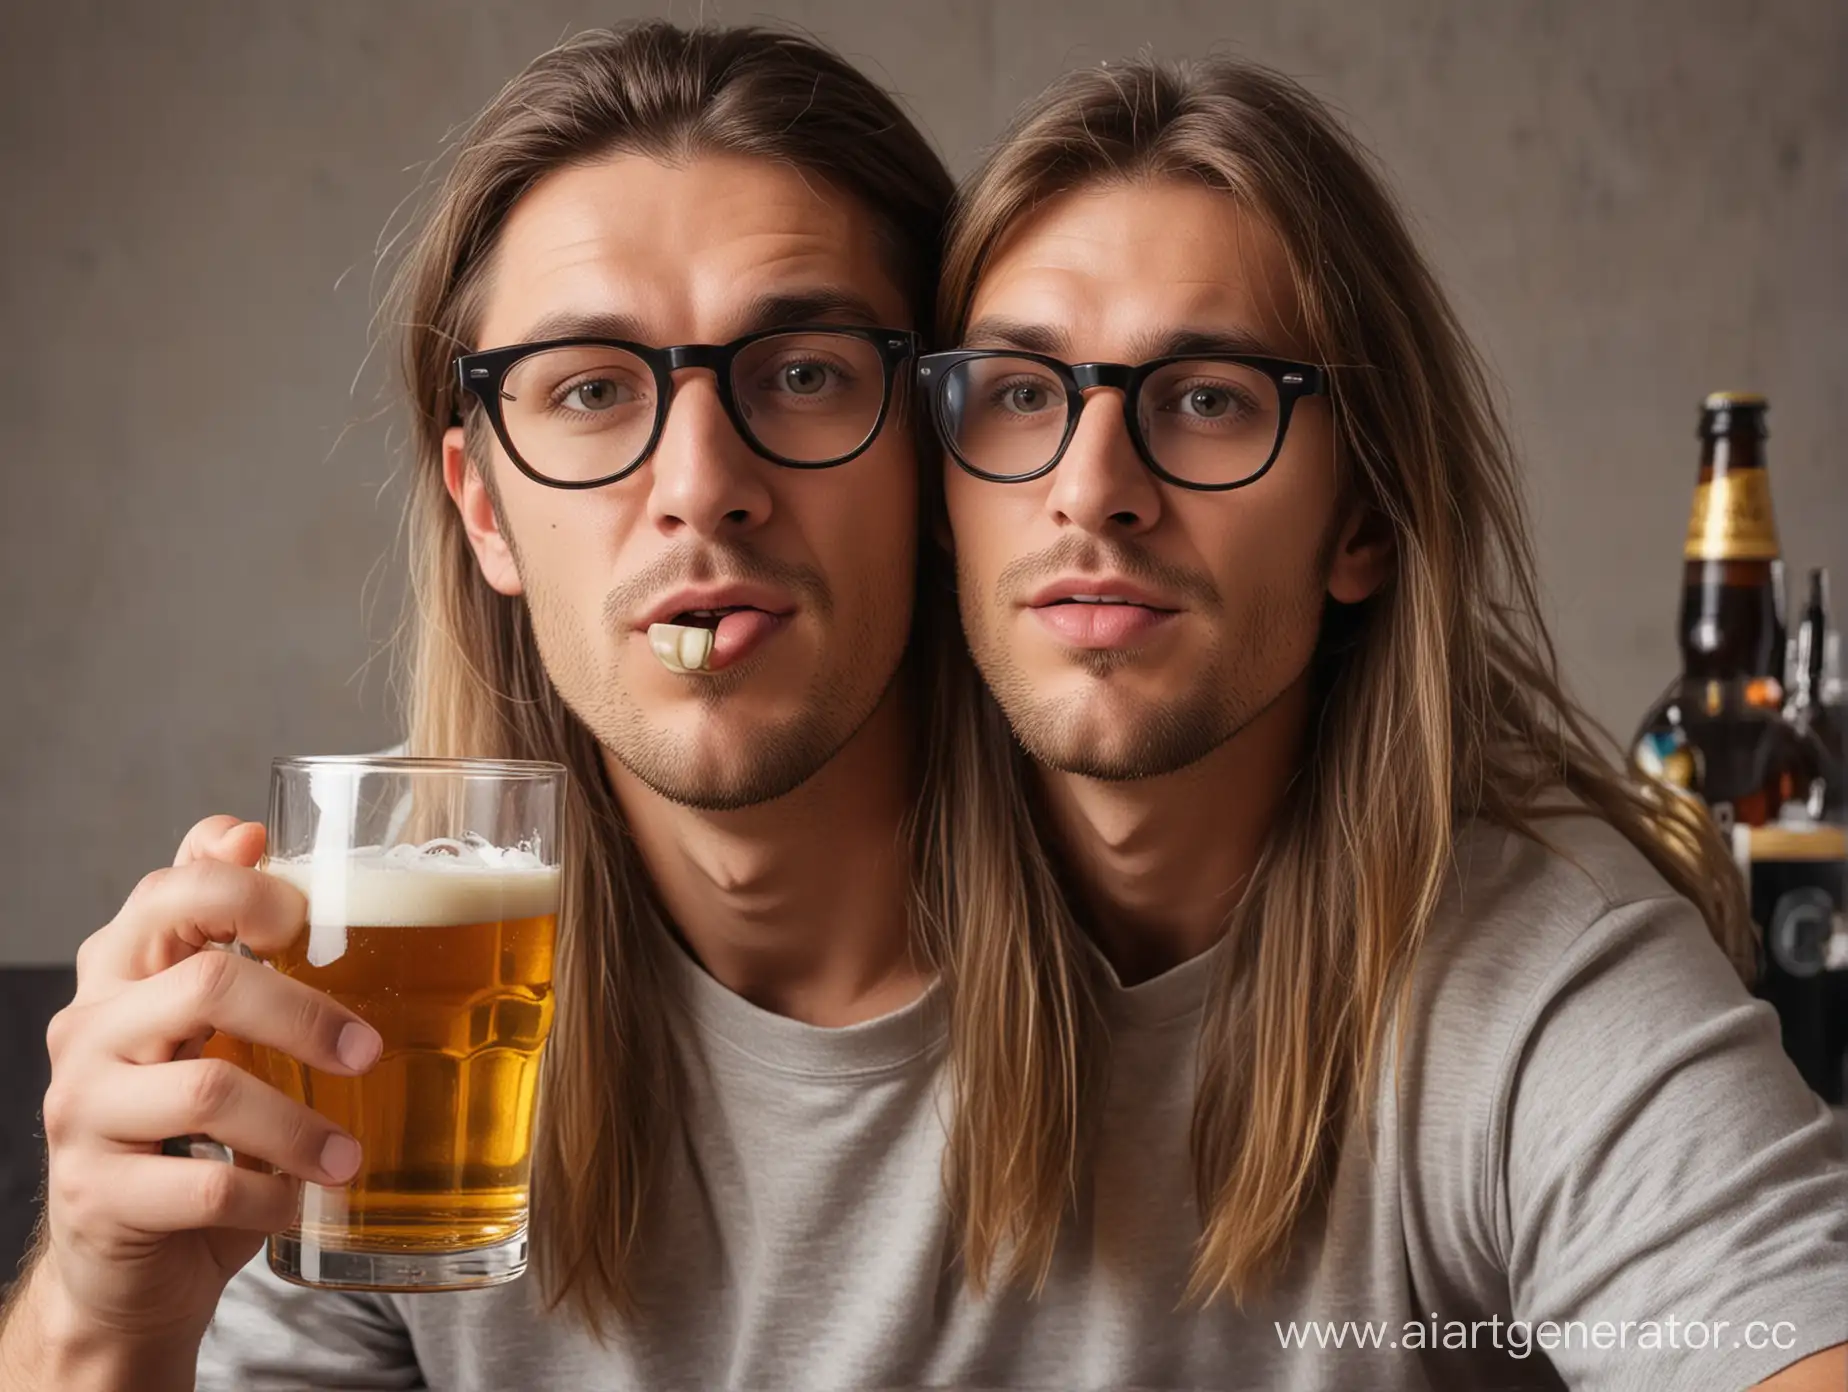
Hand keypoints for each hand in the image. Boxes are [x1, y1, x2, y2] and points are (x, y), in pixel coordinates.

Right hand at [28, 816, 381, 1347]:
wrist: (128, 1259)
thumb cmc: (193, 1126)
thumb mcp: (211, 1024)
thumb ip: (227, 933)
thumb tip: (248, 829)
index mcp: (123, 969)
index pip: (169, 892)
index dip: (242, 891)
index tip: (306, 917)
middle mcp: (90, 1028)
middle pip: (206, 982)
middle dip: (306, 1015)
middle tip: (370, 1049)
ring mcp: (83, 1111)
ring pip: (210, 1090)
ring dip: (302, 1125)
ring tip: (352, 1155)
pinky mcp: (97, 1195)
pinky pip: (204, 1186)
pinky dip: (270, 1194)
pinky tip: (297, 1200)